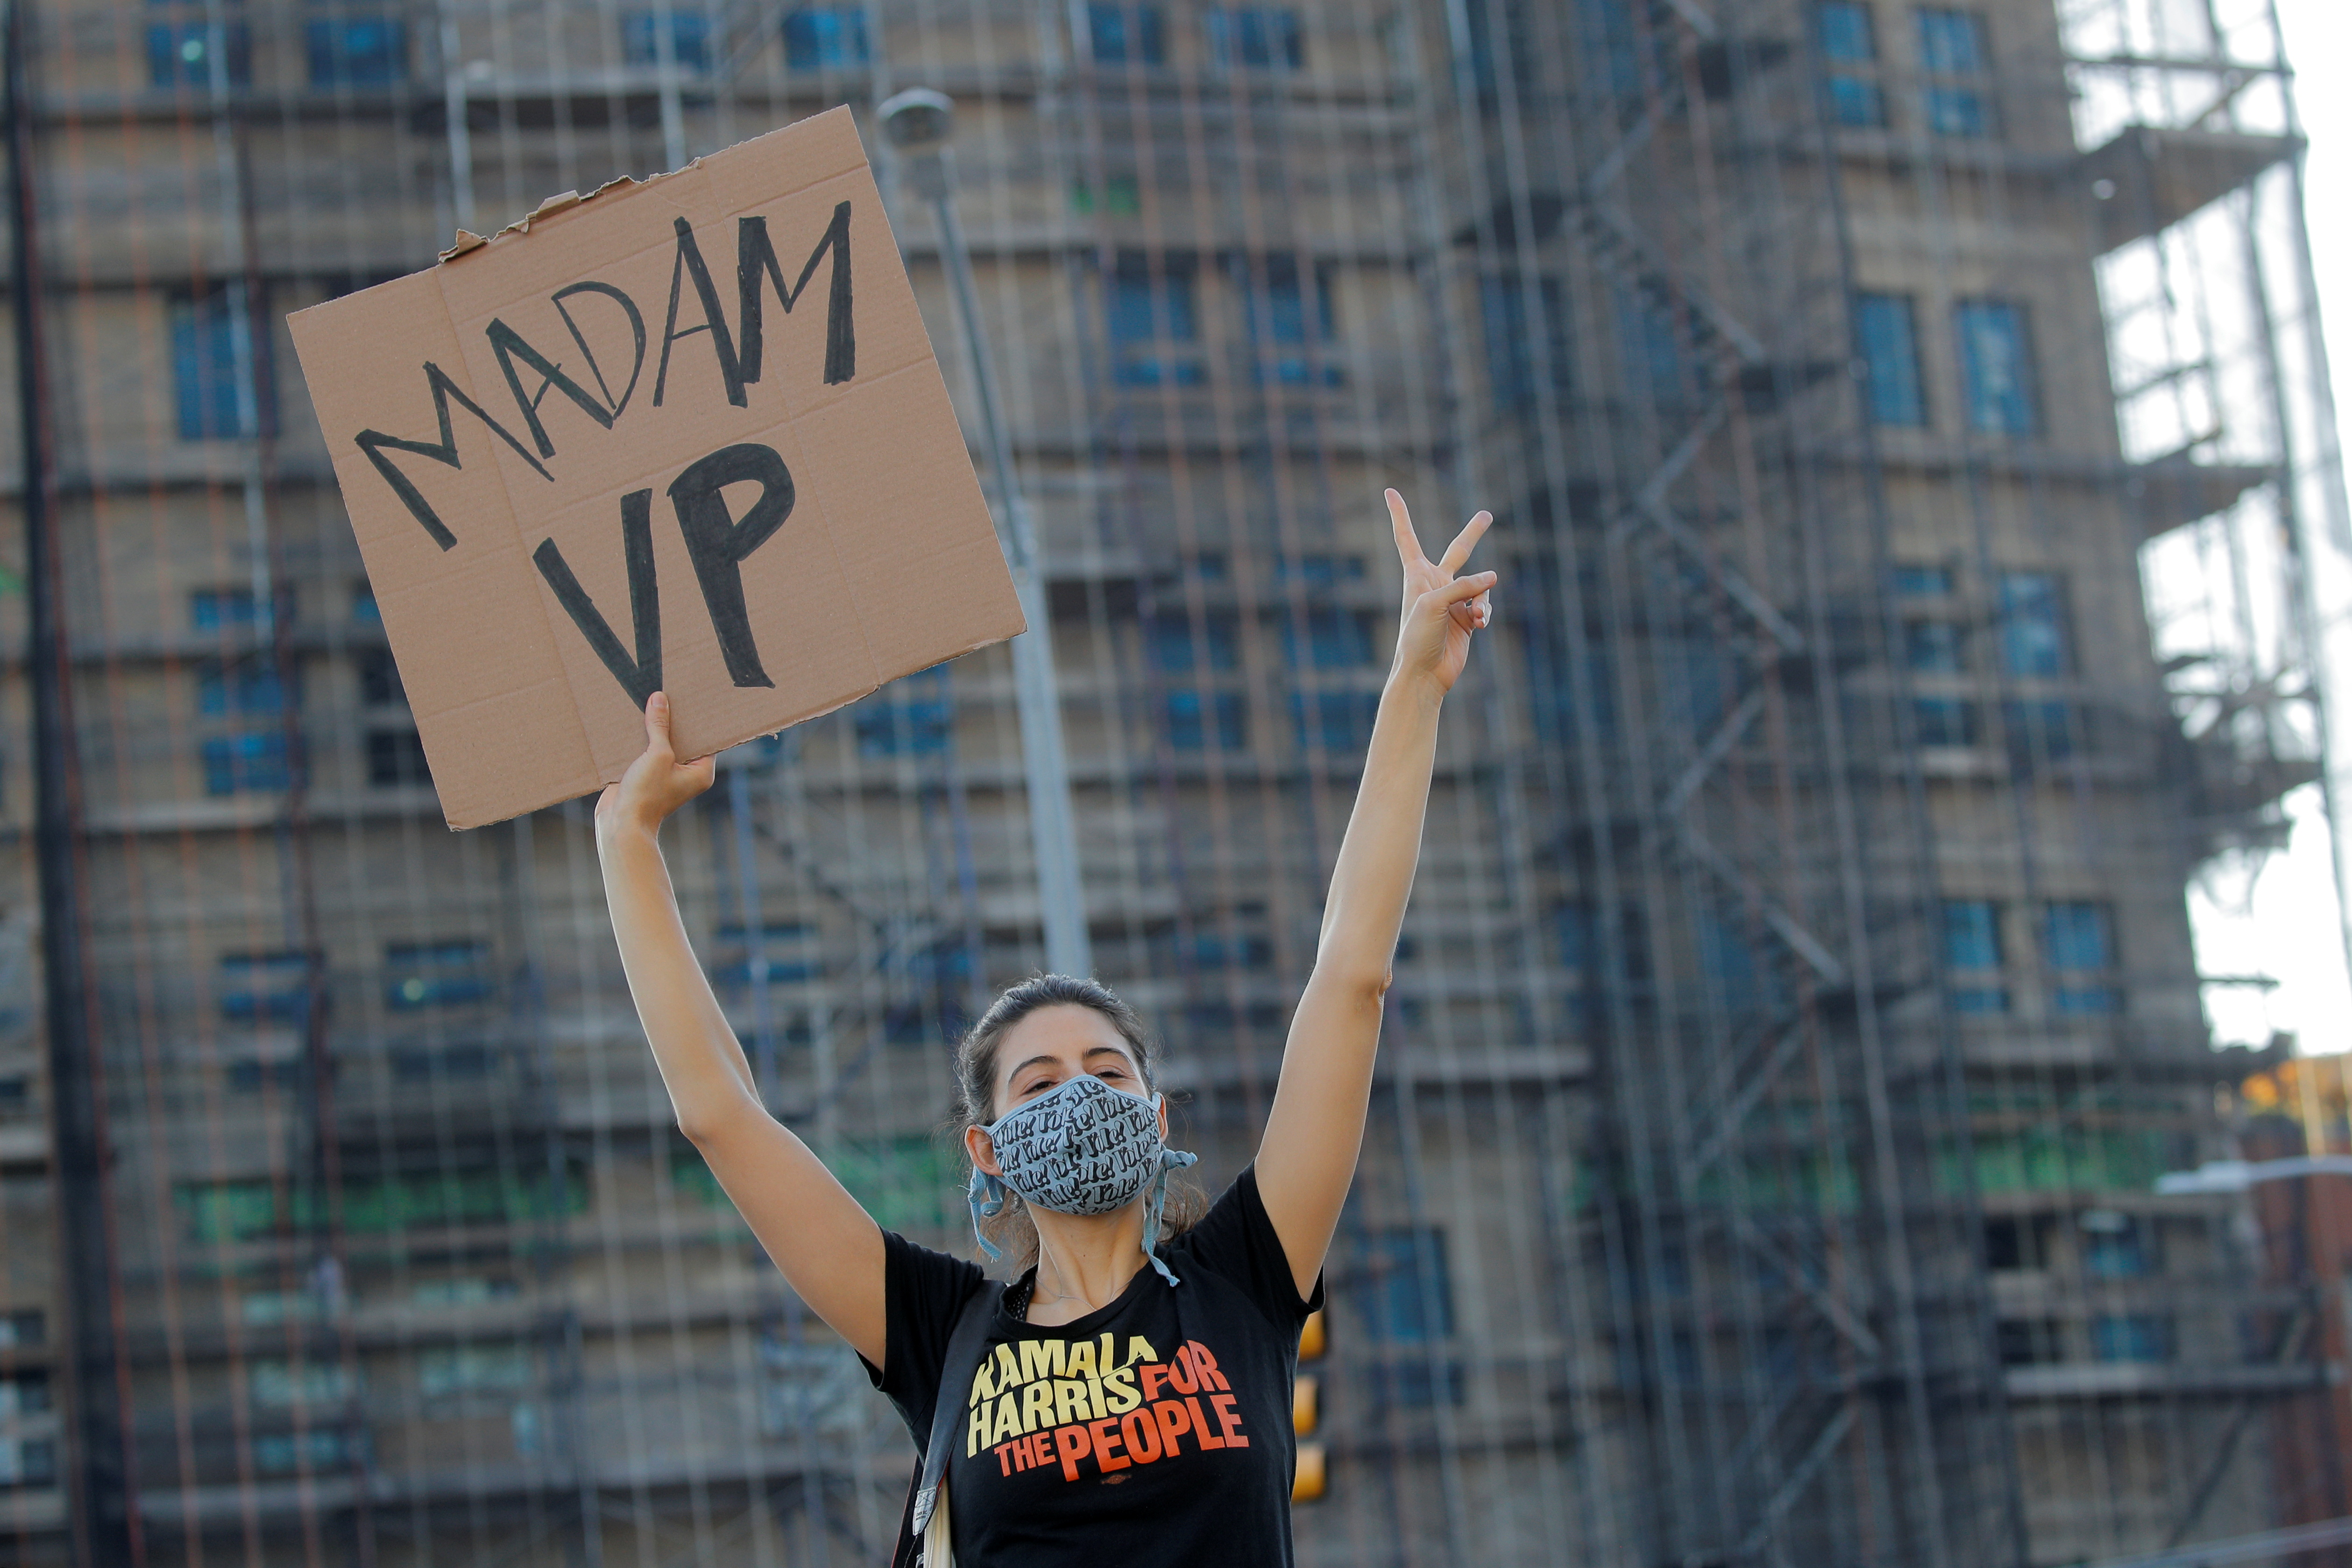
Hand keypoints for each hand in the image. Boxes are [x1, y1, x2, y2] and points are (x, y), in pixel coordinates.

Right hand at [595, 691, 715, 837]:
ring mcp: (664, 774)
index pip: (705, 739)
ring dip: (653, 728)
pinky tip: (632, 719)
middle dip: (673, 720)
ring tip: (649, 701)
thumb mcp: (657, 755)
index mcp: (699, 771)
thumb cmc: (647, 795)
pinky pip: (645, 751)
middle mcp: (685, 773)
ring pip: (661, 744)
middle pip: (682, 739)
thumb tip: (660, 699)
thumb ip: (659, 727)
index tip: (693, 698)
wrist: (620, 823)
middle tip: (669, 693)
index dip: (698, 720)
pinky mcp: (645, 774)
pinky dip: (639, 739)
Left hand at [1385, 489, 1494, 694]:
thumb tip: (1493, 577)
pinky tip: (1479, 624)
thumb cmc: (1417, 637)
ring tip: (1476, 616)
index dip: (1399, 514)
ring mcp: (1453, 601)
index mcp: (1417, 574)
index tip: (1389, 491)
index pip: (1406, 537)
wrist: (1424, 672)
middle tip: (1486, 515)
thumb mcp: (1436, 604)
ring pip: (1480, 585)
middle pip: (1458, 551)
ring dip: (1482, 598)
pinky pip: (1485, 605)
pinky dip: (1485, 612)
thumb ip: (1464, 585)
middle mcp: (1436, 584)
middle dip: (1473, 533)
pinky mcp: (1467, 618)